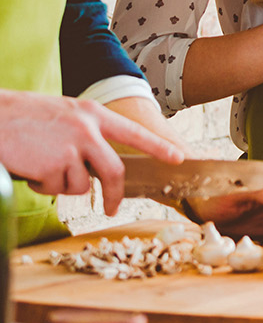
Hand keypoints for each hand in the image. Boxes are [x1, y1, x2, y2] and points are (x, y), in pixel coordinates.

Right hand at [0, 89, 183, 215]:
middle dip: (116, 194)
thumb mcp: (63, 115)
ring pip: (81, 185)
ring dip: (62, 185)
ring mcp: (70, 148)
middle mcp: (87, 129)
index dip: (157, 146)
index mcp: (92, 114)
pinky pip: (55, 189)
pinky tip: (29, 168)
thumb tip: (99, 164)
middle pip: (115, 171)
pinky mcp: (52, 166)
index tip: (178, 158)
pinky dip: (42, 186)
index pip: (134, 132)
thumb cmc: (23, 117)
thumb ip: (86, 134)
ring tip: (41, 165)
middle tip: (114, 209)